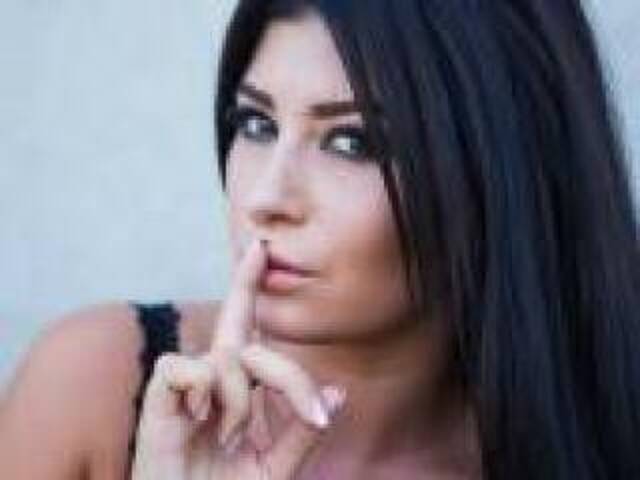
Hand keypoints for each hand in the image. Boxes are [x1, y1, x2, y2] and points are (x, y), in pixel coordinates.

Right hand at [130, 238, 345, 479]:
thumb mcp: (275, 471)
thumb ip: (303, 434)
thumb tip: (338, 392)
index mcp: (236, 392)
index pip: (248, 333)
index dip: (249, 289)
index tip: (260, 251)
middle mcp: (212, 382)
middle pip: (238, 328)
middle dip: (260, 314)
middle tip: (283, 322)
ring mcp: (185, 390)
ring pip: (226, 358)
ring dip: (242, 399)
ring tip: (234, 438)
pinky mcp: (157, 399)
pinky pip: (182, 367)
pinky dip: (203, 391)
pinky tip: (200, 419)